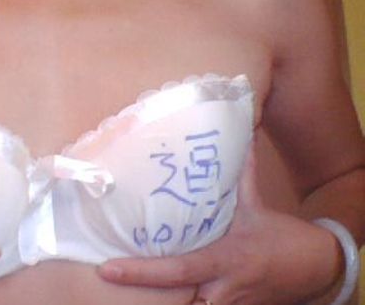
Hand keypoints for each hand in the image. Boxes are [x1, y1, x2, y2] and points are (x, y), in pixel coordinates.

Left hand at [97, 150, 343, 304]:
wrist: (319, 269)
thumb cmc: (283, 237)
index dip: (141, 271)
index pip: (177, 269)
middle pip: (176, 301)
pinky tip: (162, 296)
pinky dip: (185, 304)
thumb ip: (242, 175)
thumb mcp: (259, 206)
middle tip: (108, 276)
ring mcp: (228, 304)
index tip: (108, 268)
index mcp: (224, 258)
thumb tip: (237, 138)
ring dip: (164, 302)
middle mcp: (222, 287)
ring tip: (125, 290)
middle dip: (142, 296)